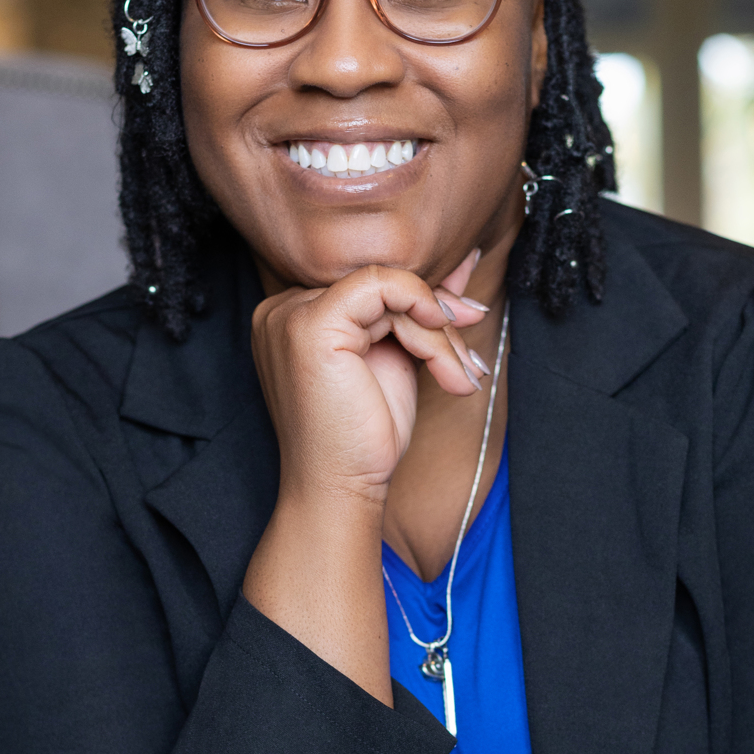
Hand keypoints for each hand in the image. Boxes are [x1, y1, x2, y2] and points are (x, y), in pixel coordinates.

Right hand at [251, 251, 490, 507]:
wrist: (342, 488)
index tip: (468, 319)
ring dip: (439, 336)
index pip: (372, 287)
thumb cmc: (365, 436)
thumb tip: (464, 264)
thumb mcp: (400, 357)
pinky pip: (382, 286)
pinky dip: (423, 313)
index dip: (425, 303)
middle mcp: (283, 309)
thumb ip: (419, 310)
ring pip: (390, 291)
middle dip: (439, 322)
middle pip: (382, 287)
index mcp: (294, 317)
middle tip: (470, 363)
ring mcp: (290, 315)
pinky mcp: (311, 325)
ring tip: (458, 378)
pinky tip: (442, 357)